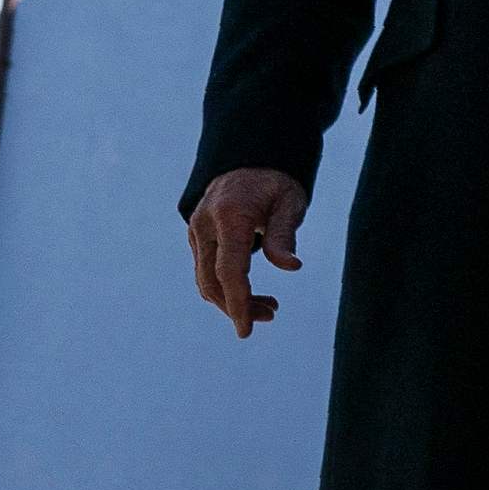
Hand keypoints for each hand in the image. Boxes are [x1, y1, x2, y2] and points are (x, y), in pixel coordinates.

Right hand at [190, 169, 308, 336]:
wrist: (249, 158)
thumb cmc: (276, 181)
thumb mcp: (290, 202)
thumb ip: (284, 234)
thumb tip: (291, 266)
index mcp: (229, 215)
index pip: (229, 270)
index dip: (238, 303)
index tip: (246, 331)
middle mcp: (205, 224)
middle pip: (212, 281)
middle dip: (237, 306)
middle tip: (272, 314)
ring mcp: (197, 230)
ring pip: (206, 279)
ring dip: (232, 300)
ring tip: (270, 307)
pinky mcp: (198, 236)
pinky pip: (207, 270)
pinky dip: (226, 287)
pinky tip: (252, 294)